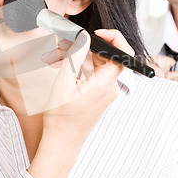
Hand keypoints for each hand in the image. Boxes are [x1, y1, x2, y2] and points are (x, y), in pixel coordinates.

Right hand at [28, 29, 133, 177]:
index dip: (113, 39)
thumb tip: (83, 38)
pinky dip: (80, 68)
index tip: (96, 33)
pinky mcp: (99, 95)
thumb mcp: (63, 84)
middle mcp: (110, 88)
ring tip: (55, 58)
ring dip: (78, 58)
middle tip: (65, 44)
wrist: (62, 143)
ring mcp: (105, 93)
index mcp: (105, 85)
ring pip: (97, 65)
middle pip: (105, 57)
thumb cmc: (61, 119)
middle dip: (85, 47)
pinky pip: (93, 75)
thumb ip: (75, 58)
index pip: (122, 55)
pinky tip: (62, 66)